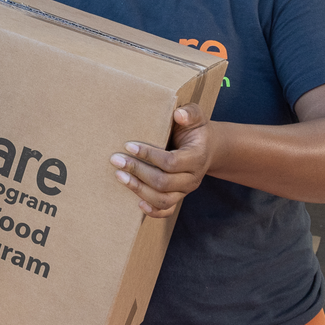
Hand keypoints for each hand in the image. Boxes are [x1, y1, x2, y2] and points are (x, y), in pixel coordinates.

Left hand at [111, 103, 211, 217]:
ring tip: (120, 176)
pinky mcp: (178, 197)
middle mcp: (192, 178)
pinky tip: (137, 203)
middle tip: (116, 160)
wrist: (207, 147)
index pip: (171, 162)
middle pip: (163, 183)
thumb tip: (178, 114)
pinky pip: (167, 211)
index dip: (148, 155)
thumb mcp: (196, 117)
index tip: (128, 146)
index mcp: (196, 157)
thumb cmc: (194, 130)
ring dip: (139, 190)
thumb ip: (189, 113)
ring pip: (163, 199)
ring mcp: (185, 190)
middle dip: (137, 172)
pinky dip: (152, 211)